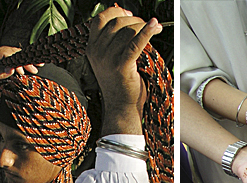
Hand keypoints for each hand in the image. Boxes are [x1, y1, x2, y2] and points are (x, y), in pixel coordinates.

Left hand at [0, 46, 40, 90]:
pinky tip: (24, 68)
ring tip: (32, 69)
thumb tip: (11, 68)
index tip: (25, 67)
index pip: (5, 53)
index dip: (16, 59)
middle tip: (34, 68)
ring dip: (22, 62)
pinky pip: (9, 58)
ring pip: (12, 55)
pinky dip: (17, 63)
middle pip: (11, 52)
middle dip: (23, 60)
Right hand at [87, 6, 162, 134]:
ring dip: (144, 26)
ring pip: (127, 31)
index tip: (130, 14)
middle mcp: (97, 52)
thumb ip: (113, 41)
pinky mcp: (122, 66)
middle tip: (147, 24)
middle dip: (135, 20)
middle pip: (117, 23)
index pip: (100, 19)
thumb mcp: (108, 59)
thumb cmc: (119, 83)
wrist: (121, 107)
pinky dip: (147, 32)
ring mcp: (108, 59)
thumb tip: (128, 19)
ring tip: (155, 29)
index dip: (116, 12)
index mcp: (92, 48)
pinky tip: (155, 26)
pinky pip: (135, 43)